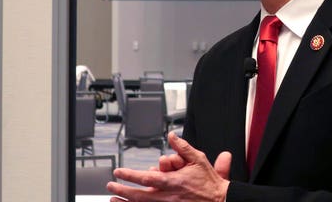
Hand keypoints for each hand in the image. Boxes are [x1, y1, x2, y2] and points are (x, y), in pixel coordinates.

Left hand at [106, 135, 231, 201]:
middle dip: (122, 191)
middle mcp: (168, 197)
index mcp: (173, 182)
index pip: (146, 178)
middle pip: (139, 195)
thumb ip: (183, 148)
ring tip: (114, 200)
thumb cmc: (210, 183)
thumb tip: (172, 137)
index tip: (119, 172)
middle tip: (111, 187)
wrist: (221, 201)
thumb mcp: (199, 160)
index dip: (130, 175)